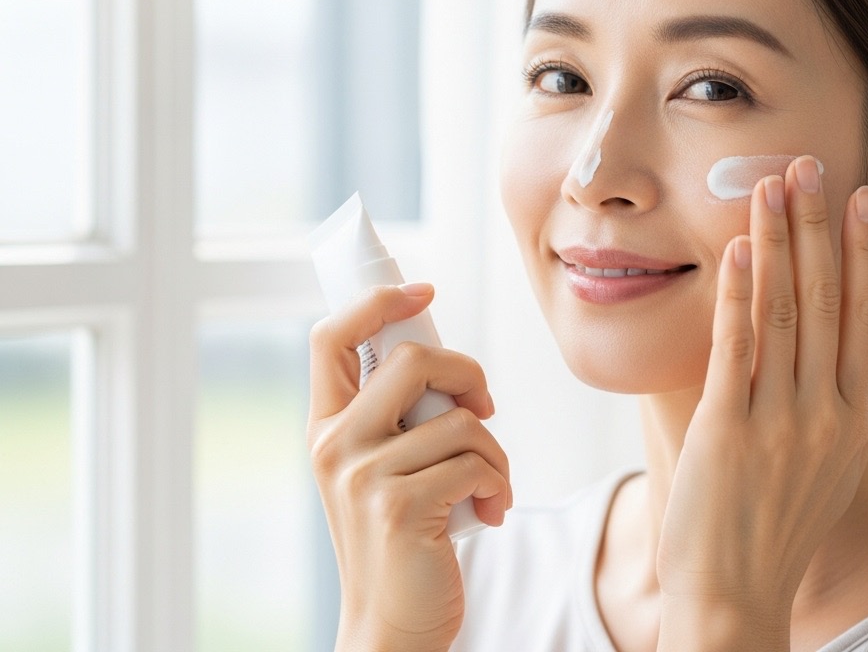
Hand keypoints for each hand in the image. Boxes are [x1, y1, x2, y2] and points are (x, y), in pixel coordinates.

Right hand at [307, 284, 511, 651]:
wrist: (393, 624)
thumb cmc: (404, 540)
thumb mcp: (382, 469)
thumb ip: (397, 417)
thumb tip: (445, 361)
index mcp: (326, 428)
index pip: (329, 337)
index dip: (377, 301)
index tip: (423, 291)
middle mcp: (335, 446)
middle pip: (412, 359)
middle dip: (468, 373)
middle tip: (484, 408)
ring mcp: (363, 476)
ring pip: (460, 418)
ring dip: (494, 452)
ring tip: (488, 485)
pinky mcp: (401, 507)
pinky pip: (476, 461)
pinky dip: (499, 484)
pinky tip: (489, 511)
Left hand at [656, 156, 867, 649]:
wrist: (737, 597)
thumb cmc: (784, 527)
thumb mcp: (843, 465)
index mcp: (853, 415)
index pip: (863, 315)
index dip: (860, 252)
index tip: (857, 199)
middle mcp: (825, 411)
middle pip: (826, 300)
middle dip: (818, 227)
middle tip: (810, 165)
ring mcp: (778, 420)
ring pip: (784, 313)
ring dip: (779, 244)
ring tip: (772, 186)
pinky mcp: (728, 430)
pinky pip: (738, 350)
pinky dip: (739, 296)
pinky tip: (739, 250)